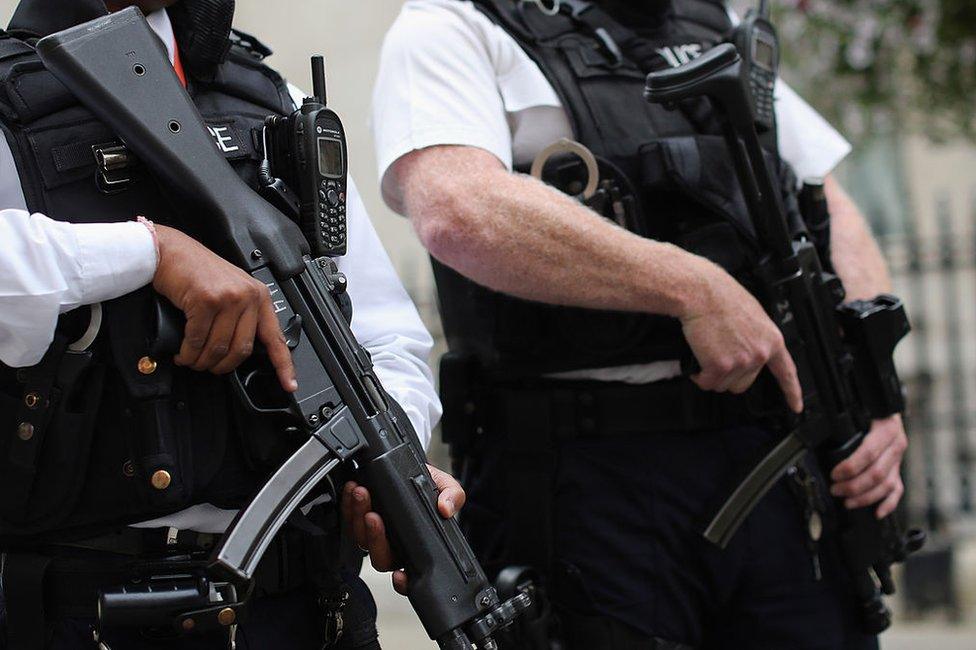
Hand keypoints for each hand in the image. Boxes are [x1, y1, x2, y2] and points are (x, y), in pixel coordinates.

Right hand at [152, 225, 296, 391]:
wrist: (171, 252)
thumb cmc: (198, 271)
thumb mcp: (232, 290)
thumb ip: (242, 315)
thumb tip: (241, 350)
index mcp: (259, 296)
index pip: (276, 338)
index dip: (283, 365)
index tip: (289, 385)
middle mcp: (248, 296)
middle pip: (242, 350)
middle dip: (223, 366)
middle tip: (210, 367)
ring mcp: (228, 298)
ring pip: (219, 348)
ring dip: (202, 361)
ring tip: (192, 360)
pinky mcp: (206, 301)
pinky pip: (198, 340)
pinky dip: (188, 352)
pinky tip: (183, 353)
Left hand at [342, 465, 465, 594]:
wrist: (410, 469)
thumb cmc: (427, 483)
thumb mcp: (446, 485)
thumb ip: (453, 495)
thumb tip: (446, 508)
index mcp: (416, 546)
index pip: (410, 575)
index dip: (404, 582)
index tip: (400, 576)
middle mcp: (395, 545)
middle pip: (381, 557)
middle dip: (375, 537)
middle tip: (374, 516)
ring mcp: (375, 533)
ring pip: (362, 538)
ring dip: (359, 517)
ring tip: (362, 494)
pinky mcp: (359, 519)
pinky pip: (349, 519)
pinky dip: (348, 505)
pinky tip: (352, 490)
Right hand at [680, 263, 802, 412]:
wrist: (702, 293)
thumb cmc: (721, 298)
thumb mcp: (752, 316)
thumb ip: (756, 339)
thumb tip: (746, 352)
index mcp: (772, 340)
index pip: (786, 372)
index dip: (792, 392)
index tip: (796, 406)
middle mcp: (760, 354)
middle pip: (743, 384)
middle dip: (728, 376)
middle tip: (717, 355)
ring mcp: (741, 361)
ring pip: (723, 384)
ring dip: (711, 374)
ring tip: (707, 351)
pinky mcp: (720, 366)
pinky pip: (707, 382)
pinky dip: (699, 375)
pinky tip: (698, 359)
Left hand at [830, 414, 907, 518]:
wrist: (888, 408)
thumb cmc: (868, 410)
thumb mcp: (858, 410)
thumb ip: (844, 423)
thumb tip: (818, 432)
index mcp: (886, 430)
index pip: (868, 453)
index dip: (850, 467)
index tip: (834, 474)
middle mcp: (896, 446)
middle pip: (877, 473)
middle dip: (854, 486)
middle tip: (835, 490)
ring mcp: (898, 460)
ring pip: (886, 485)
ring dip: (866, 497)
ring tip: (847, 502)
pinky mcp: (898, 470)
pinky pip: (897, 490)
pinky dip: (888, 504)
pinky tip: (877, 513)